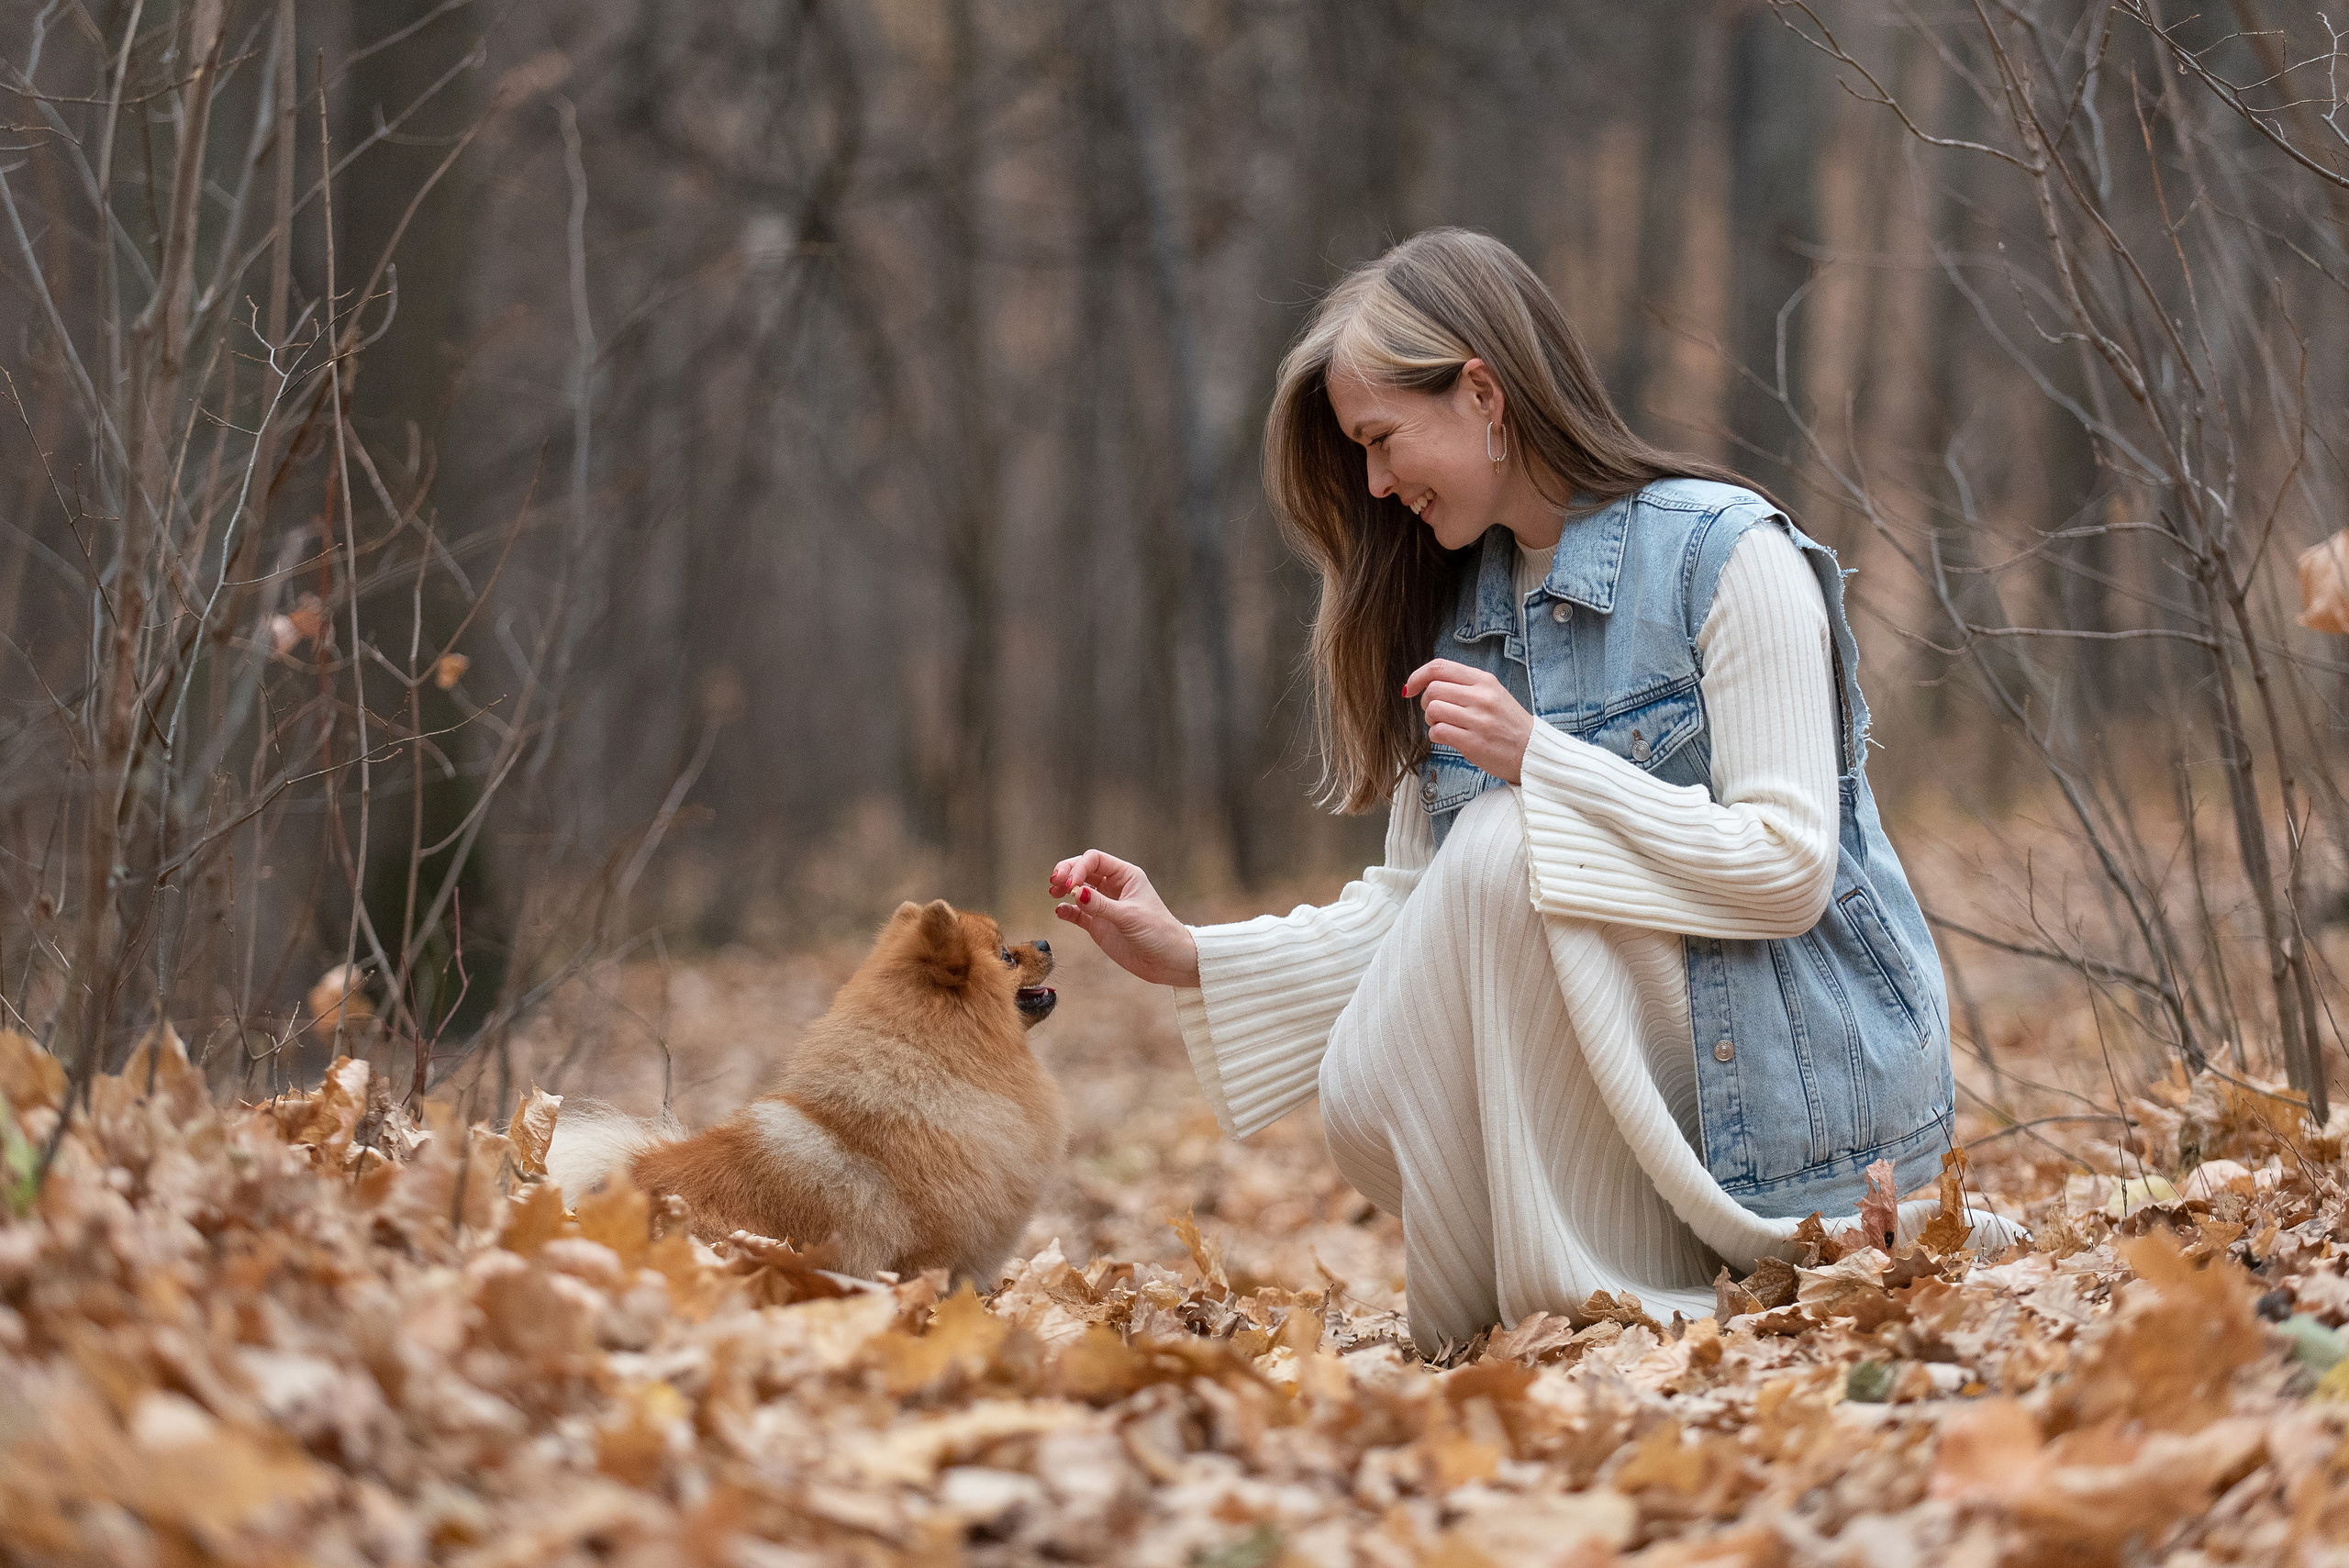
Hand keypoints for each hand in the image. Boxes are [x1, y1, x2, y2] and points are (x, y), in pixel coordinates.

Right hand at [1048, 850, 1201, 988]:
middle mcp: (1114, 887)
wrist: (1168, 961)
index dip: (1079, 867)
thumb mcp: (1130, 916)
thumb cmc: (1158, 933)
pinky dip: (1066, 910)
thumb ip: (1102, 906)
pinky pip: (1076, 912)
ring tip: (1053, 894)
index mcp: (1126, 876)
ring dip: (1064, 888)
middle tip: (1054, 883)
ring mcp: (1104, 905)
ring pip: (1077, 889)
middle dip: (1068, 872)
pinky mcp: (1097, 924)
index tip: (1071, 884)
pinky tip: (1060, 911)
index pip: (1095, 860)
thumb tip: (1077, 893)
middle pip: (1083, 869)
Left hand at [1404, 658, 1534, 784]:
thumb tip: (1427, 683)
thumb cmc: (1508, 723)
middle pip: (1432, 689)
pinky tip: (1448, 737)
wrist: (1531, 751)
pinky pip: (1438, 732)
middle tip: (1436, 712)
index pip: (1440, 667)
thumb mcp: (1492, 693)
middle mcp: (1481, 696)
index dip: (1418, 676)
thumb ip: (1464, 685)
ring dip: (1431, 720)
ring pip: (1433, 710)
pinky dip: (1436, 735)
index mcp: (1484, 680)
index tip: (1410, 688)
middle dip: (1425, 702)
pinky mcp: (1473, 742)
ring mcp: (1478, 720)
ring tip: (1444, 725)